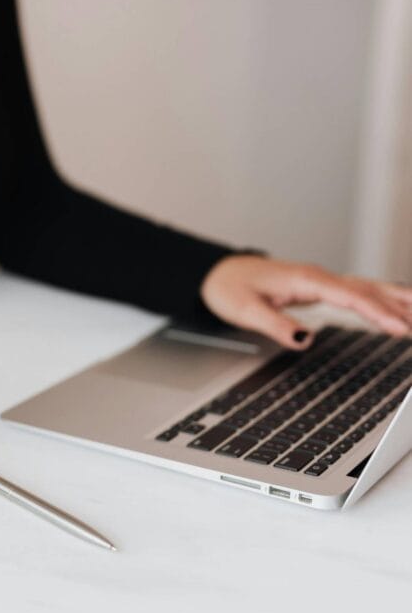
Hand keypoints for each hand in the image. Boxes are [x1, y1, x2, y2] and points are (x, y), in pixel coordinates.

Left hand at [200, 255, 411, 349]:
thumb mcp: (245, 310)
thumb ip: (274, 324)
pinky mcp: (319, 288)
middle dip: (399, 306)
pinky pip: (358, 293)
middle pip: (368, 290)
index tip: (399, 329)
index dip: (376, 313)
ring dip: (397, 301)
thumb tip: (303, 340)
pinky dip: (381, 300)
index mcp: (305, 279)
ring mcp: (320, 281)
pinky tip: (397, 308)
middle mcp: (317, 277)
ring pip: (368, 289)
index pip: (349, 296)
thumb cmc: (229, 288)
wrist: (218, 273)